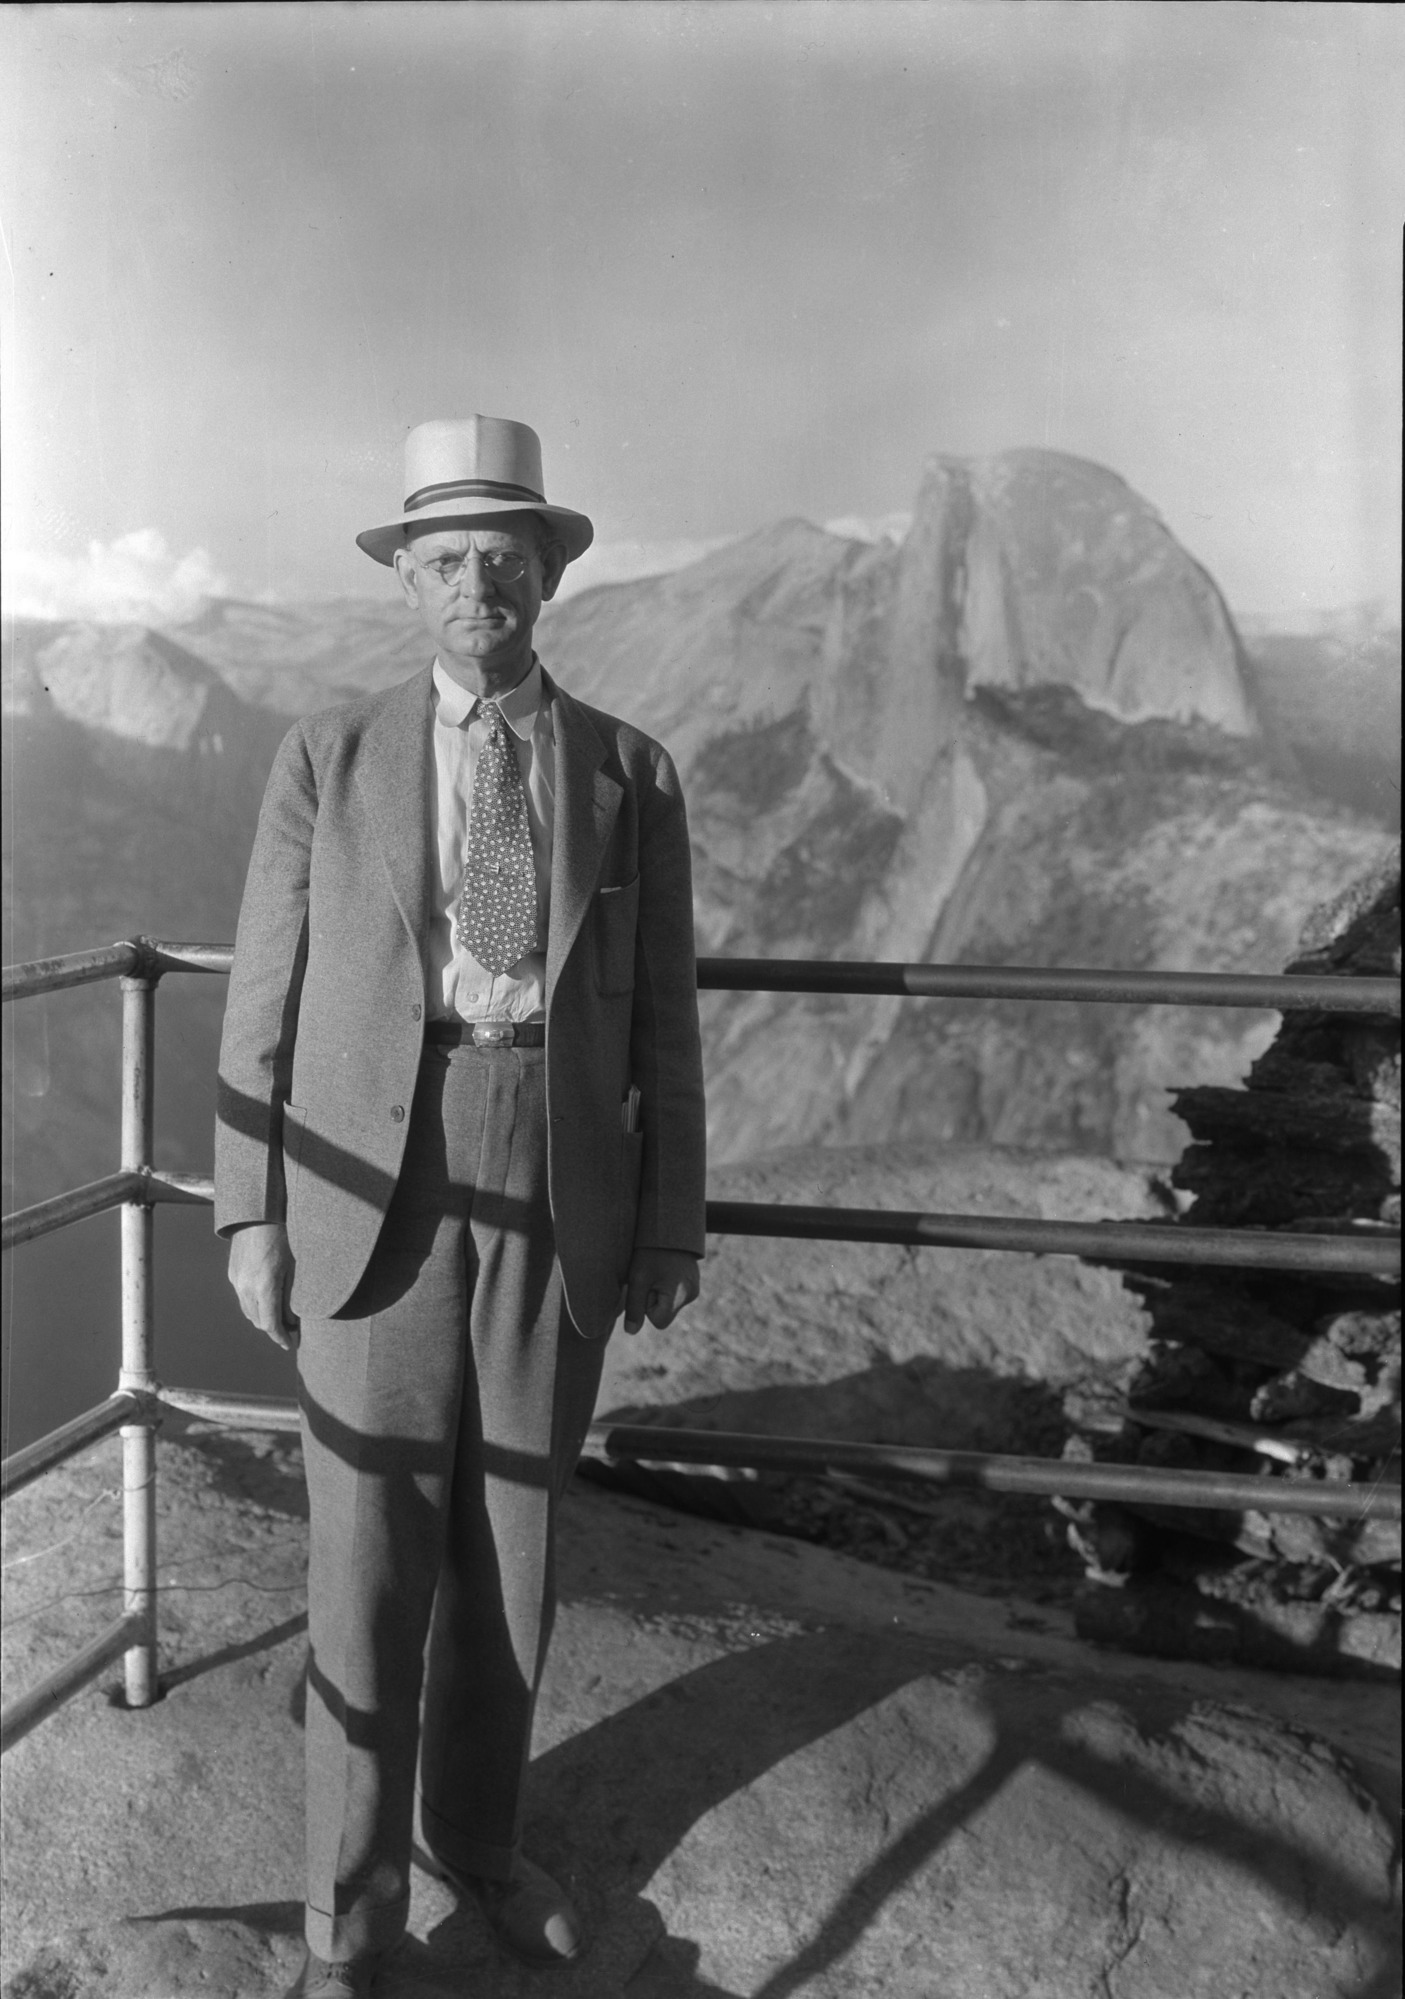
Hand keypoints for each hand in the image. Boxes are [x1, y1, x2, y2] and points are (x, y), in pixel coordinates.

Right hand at [227, 1222, 298, 1349]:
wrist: (258, 1213)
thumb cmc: (284, 1237)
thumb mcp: (295, 1267)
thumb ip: (291, 1296)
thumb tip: (291, 1321)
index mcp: (264, 1286)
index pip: (270, 1324)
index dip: (280, 1337)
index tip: (289, 1344)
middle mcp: (246, 1287)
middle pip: (258, 1321)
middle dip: (273, 1329)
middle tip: (290, 1329)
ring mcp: (237, 1280)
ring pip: (248, 1311)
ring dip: (262, 1317)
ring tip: (280, 1315)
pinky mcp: (232, 1273)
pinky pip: (242, 1297)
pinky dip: (254, 1304)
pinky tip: (267, 1298)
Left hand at [622, 1249, 699, 1334]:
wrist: (670, 1225)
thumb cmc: (651, 1250)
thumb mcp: (638, 1278)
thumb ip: (634, 1307)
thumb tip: (631, 1332)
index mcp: (680, 1295)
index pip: (659, 1321)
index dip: (647, 1307)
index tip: (646, 1286)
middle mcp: (692, 1294)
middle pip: (665, 1313)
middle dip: (653, 1299)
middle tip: (650, 1275)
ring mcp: (695, 1287)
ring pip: (669, 1303)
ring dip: (659, 1292)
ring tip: (658, 1270)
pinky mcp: (694, 1281)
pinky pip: (675, 1294)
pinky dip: (667, 1285)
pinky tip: (665, 1268)